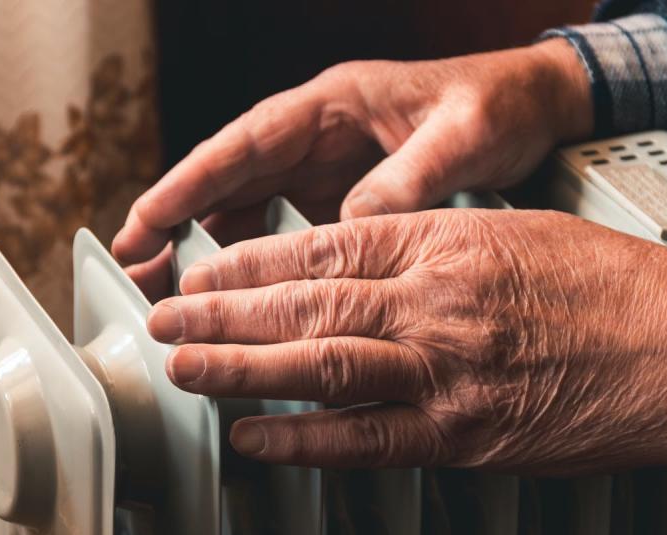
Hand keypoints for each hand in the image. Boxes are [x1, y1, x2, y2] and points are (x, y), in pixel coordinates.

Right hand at [113, 39, 590, 298]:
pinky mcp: (337, 200)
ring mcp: (323, 171)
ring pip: (245, 210)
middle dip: (175, 222)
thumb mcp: (461, 135)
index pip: (243, 145)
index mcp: (331, 106)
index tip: (145, 220)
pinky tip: (232, 296)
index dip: (188, 183)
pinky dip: (251, 263)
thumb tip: (354, 230)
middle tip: (133, 269)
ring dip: (205, 248)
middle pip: (227, 181)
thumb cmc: (496, 105)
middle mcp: (315, 138)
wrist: (533, 109)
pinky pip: (280, 232)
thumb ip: (407, 179)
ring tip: (167, 292)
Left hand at [146, 210, 666, 474]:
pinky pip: (365, 439)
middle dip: (223, 312)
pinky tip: (254, 437)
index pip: (320, 247)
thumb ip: (424, 247)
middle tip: (169, 317)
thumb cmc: (603, 286)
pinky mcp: (462, 435)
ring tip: (184, 368)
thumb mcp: (507, 233)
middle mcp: (433, 303)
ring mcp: (444, 370)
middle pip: (304, 305)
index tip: (204, 271)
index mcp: (443, 243)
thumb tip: (351, 264)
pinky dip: (303, 442)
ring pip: (321, 366)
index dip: (249, 263)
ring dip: (240, 369)